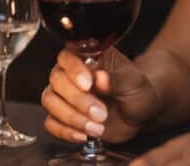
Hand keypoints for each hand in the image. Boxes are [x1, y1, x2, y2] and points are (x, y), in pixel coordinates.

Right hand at [41, 48, 161, 143]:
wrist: (139, 113)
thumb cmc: (136, 91)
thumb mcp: (134, 83)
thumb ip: (117, 79)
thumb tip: (100, 78)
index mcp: (89, 57)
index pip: (68, 56)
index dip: (74, 70)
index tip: (88, 84)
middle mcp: (72, 74)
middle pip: (57, 80)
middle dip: (78, 100)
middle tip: (100, 112)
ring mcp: (65, 95)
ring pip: (50, 101)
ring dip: (72, 117)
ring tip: (96, 126)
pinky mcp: (63, 116)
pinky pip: (51, 123)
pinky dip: (65, 131)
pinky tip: (84, 134)